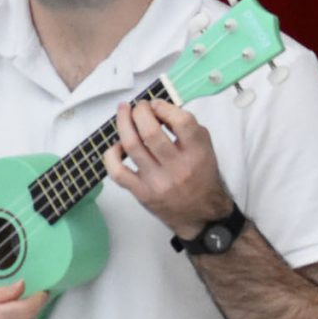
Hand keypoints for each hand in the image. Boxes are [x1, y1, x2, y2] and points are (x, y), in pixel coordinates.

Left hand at [105, 97, 233, 238]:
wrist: (201, 214)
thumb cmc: (201, 177)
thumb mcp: (205, 148)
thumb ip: (187, 127)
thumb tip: (158, 109)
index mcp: (197, 153)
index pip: (181, 121)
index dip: (164, 106)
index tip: (157, 104)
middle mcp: (178, 167)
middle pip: (150, 131)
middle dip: (140, 111)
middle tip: (139, 107)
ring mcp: (157, 181)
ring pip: (132, 146)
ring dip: (123, 123)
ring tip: (124, 113)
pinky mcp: (142, 193)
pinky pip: (118, 171)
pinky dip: (112, 154)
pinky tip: (117, 146)